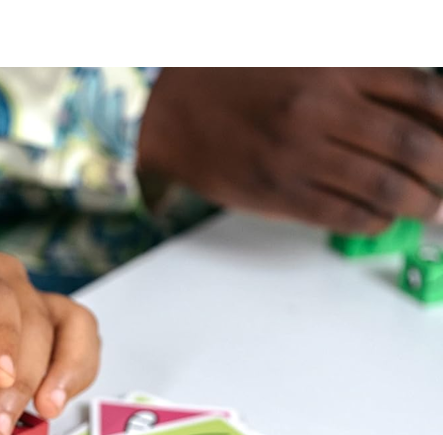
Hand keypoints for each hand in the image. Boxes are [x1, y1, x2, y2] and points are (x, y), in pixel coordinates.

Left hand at [0, 246, 100, 434]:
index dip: (2, 337)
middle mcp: (4, 277)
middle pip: (34, 323)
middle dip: (22, 381)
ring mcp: (27, 300)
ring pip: (72, 327)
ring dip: (67, 372)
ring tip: (46, 413)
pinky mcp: (39, 328)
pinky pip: (75, 342)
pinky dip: (74, 374)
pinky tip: (51, 405)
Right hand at [139, 67, 442, 232]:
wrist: (169, 112)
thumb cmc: (233, 83)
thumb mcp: (301, 63)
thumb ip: (355, 80)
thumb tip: (412, 114)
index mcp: (335, 68)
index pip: (423, 94)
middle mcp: (323, 110)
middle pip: (413, 146)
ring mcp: (300, 155)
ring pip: (384, 187)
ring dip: (418, 203)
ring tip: (430, 210)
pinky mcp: (278, 193)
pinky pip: (343, 214)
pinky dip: (373, 221)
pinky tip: (381, 219)